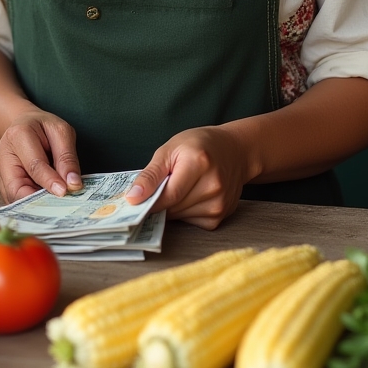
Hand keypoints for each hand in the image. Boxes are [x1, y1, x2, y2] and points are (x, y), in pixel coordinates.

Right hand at [0, 108, 82, 202]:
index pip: (34, 165)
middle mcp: (2, 156)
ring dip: (36, 205)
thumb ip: (67, 157)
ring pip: (14, 198)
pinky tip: (46, 203)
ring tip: (56, 205)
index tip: (65, 192)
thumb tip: (73, 184)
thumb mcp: (61, 132)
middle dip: (39, 202)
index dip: (49, 181)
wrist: (24, 125)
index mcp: (17, 135)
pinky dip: (32, 204)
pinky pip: (16, 200)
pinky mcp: (1, 184)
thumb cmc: (44, 127)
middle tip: (61, 207)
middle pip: (16, 188)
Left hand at [127, 126, 252, 229]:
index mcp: (199, 163)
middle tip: (161, 186)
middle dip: (161, 201)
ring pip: (180, 217)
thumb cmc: (199, 145)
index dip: (149, 201)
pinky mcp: (221, 216)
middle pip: (173, 208)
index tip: (134, 203)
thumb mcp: (171, 149)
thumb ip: (151, 174)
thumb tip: (132, 198)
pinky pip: (192, 222)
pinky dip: (186, 212)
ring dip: (173, 207)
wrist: (235, 150)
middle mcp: (213, 185)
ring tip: (181, 186)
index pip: (168, 194)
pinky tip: (193, 195)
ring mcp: (220, 203)